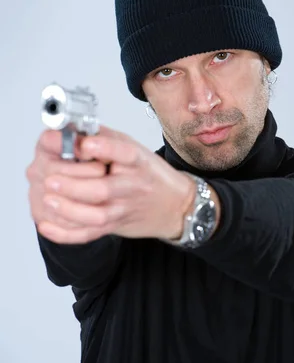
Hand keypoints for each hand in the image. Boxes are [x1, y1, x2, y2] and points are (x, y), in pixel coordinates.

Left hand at [26, 125, 197, 244]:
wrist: (175, 205)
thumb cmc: (150, 174)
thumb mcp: (134, 148)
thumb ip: (105, 138)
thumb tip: (75, 128)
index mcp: (137, 162)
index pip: (124, 153)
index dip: (105, 148)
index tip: (85, 144)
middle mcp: (132, 186)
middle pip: (103, 189)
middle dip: (74, 186)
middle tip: (51, 179)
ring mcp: (123, 209)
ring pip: (97, 215)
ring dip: (69, 210)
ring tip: (49, 199)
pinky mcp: (115, 226)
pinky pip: (89, 234)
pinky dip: (66, 233)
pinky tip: (48, 225)